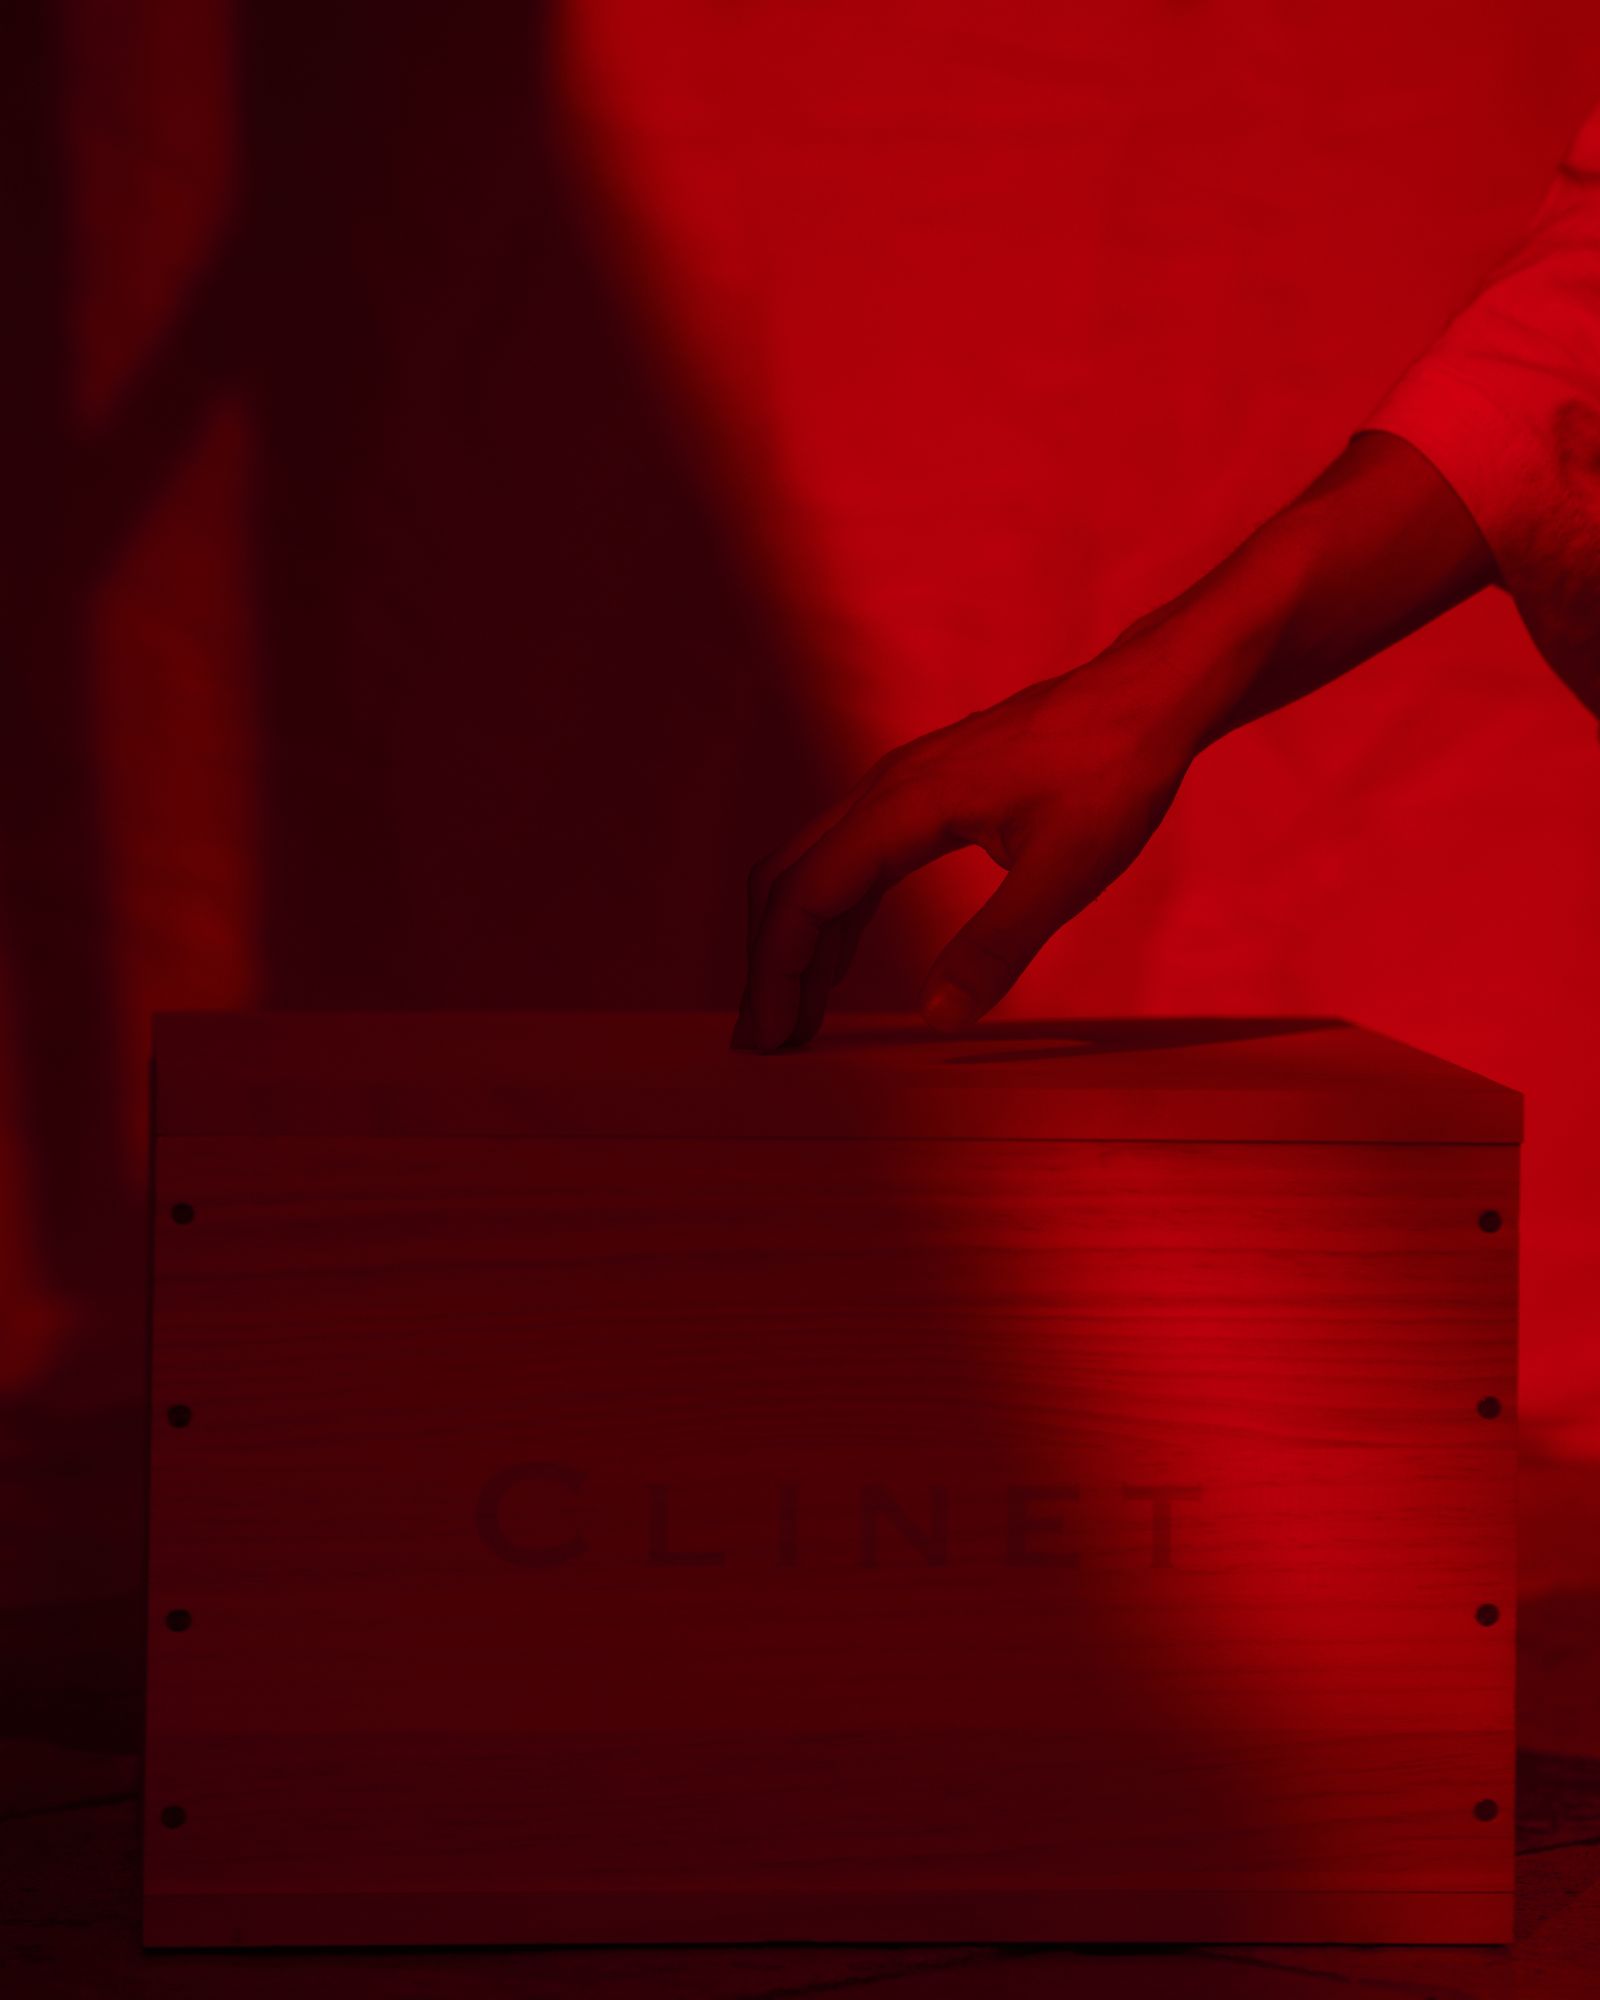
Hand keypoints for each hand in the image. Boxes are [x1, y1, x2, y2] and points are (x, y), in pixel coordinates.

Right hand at [735, 639, 1199, 1050]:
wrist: (1148, 697)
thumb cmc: (1113, 771)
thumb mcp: (1064, 871)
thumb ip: (997, 946)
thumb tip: (937, 1018)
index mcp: (903, 804)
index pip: (804, 896)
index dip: (776, 970)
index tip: (772, 1035)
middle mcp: (885, 788)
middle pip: (787, 879)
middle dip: (768, 962)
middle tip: (766, 1040)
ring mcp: (901, 785)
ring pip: (813, 866)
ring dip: (796, 941)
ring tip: (795, 1015)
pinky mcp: (926, 792)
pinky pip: (852, 856)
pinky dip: (833, 916)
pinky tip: (842, 963)